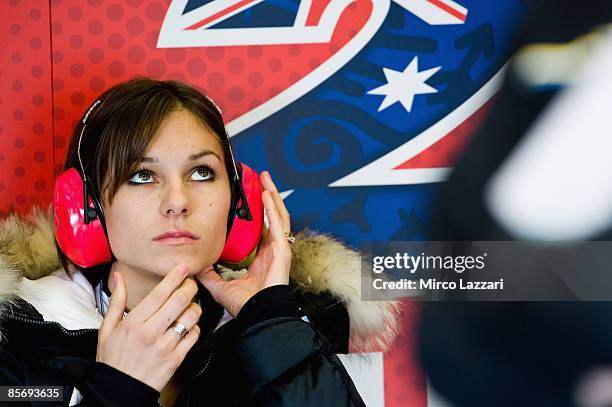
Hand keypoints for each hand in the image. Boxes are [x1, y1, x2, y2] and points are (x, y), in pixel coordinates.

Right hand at [96, 265, 201, 391]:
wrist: (118, 391)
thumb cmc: (113, 359)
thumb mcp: (107, 329)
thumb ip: (116, 301)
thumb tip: (118, 277)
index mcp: (133, 323)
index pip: (159, 294)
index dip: (174, 278)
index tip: (182, 268)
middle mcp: (150, 333)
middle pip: (179, 301)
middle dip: (189, 286)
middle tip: (190, 282)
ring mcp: (165, 346)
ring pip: (190, 317)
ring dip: (194, 306)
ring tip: (189, 305)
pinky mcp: (176, 359)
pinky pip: (194, 336)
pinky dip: (194, 327)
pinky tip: (187, 326)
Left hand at [196, 171, 291, 316]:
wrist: (255, 316)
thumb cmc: (244, 305)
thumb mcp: (219, 284)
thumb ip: (208, 273)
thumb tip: (195, 263)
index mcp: (260, 257)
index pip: (261, 228)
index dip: (258, 211)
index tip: (250, 196)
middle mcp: (271, 250)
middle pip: (273, 216)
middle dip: (268, 196)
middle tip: (262, 178)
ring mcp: (279, 250)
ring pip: (279, 216)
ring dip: (272, 196)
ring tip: (266, 179)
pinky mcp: (282, 252)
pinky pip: (278, 226)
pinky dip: (272, 209)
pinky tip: (267, 195)